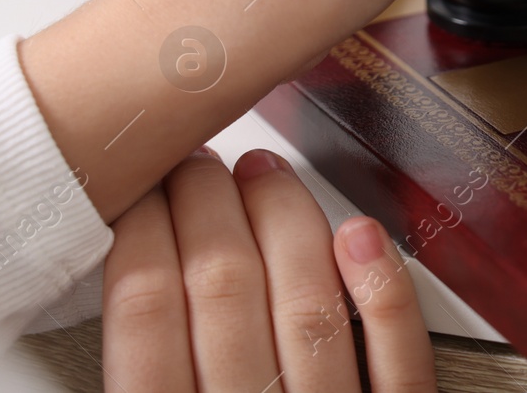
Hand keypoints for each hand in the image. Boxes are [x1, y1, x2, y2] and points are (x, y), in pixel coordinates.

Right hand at [104, 148, 434, 392]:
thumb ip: (143, 364)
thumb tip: (129, 266)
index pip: (145, 310)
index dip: (145, 227)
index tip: (150, 182)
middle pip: (225, 288)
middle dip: (209, 203)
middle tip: (201, 161)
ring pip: (308, 304)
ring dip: (286, 221)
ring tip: (267, 172)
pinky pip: (397, 358)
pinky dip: (381, 289)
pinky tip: (360, 233)